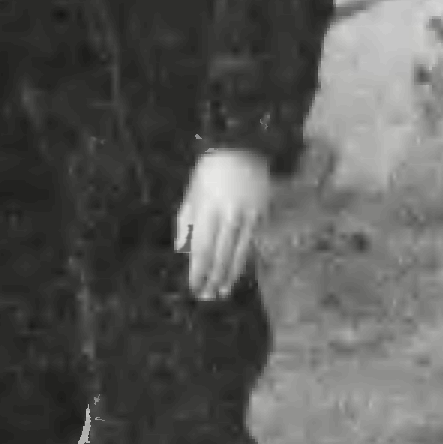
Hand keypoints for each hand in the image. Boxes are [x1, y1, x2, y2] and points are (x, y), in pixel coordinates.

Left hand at [174, 149, 271, 300]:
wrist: (242, 146)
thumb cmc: (210, 171)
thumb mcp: (191, 193)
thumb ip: (185, 222)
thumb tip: (181, 250)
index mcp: (206, 208)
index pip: (201, 248)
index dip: (197, 271)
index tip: (194, 288)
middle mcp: (228, 214)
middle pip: (220, 254)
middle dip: (213, 278)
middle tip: (208, 297)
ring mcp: (247, 214)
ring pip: (238, 252)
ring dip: (230, 275)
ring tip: (223, 291)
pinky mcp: (261, 213)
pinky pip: (251, 241)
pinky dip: (244, 259)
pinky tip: (239, 272)